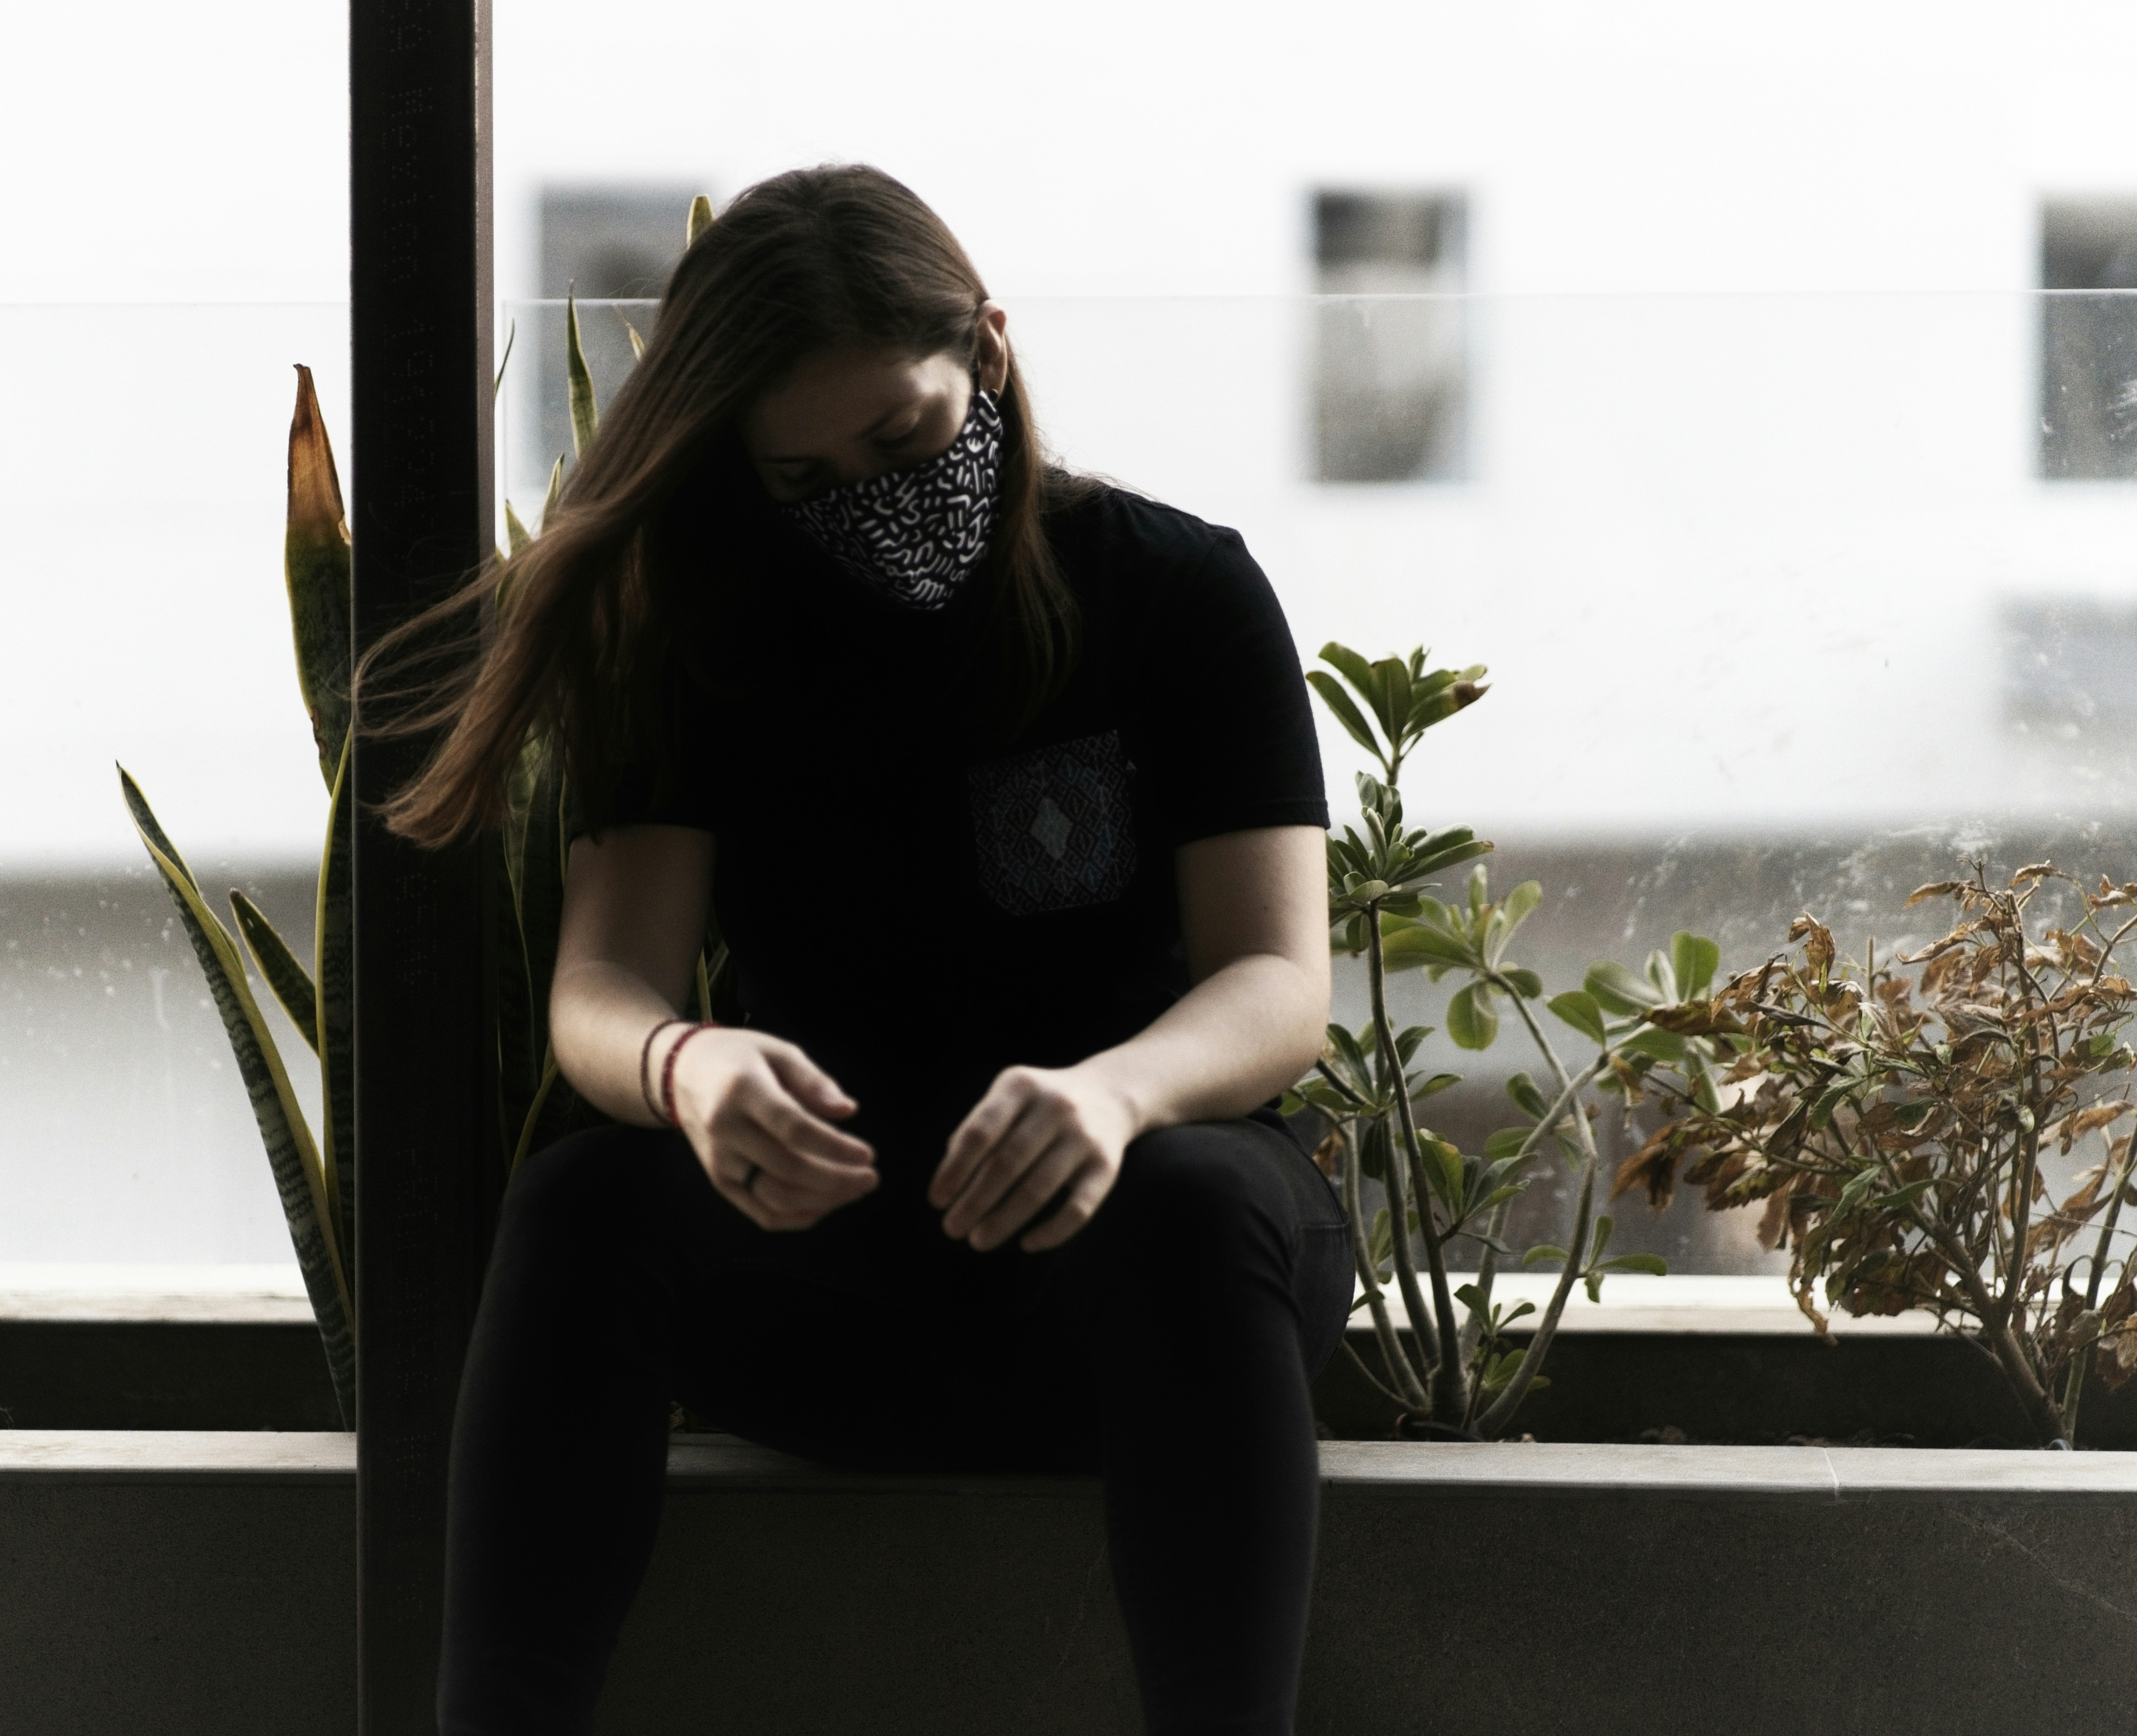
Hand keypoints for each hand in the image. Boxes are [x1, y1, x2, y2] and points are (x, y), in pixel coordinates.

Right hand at [667, 1028, 876, 1230]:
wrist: (682, 1074)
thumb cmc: (739, 1058)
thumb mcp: (777, 1051)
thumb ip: (813, 1080)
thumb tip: (848, 1111)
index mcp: (742, 1089)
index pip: (793, 1128)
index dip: (834, 1146)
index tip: (868, 1155)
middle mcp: (725, 1128)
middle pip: (788, 1167)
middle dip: (837, 1179)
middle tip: (870, 1177)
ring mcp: (719, 1160)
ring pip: (776, 1197)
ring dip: (822, 1201)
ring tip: (854, 1189)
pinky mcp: (719, 1181)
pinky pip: (760, 1212)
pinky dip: (797, 1217)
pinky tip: (825, 1205)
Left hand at [929, 1064, 1137, 1251]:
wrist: (1108, 1095)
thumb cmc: (1038, 1106)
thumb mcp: (1007, 1099)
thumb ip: (976, 1129)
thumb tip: (948, 1180)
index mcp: (1021, 1086)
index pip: (980, 1132)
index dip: (955, 1170)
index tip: (937, 1201)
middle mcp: (1055, 1107)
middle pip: (1007, 1163)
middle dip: (974, 1202)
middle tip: (951, 1228)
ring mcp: (1084, 1137)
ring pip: (1038, 1190)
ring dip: (1003, 1221)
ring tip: (978, 1240)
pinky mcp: (1106, 1166)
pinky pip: (1078, 1209)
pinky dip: (1051, 1232)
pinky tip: (1027, 1243)